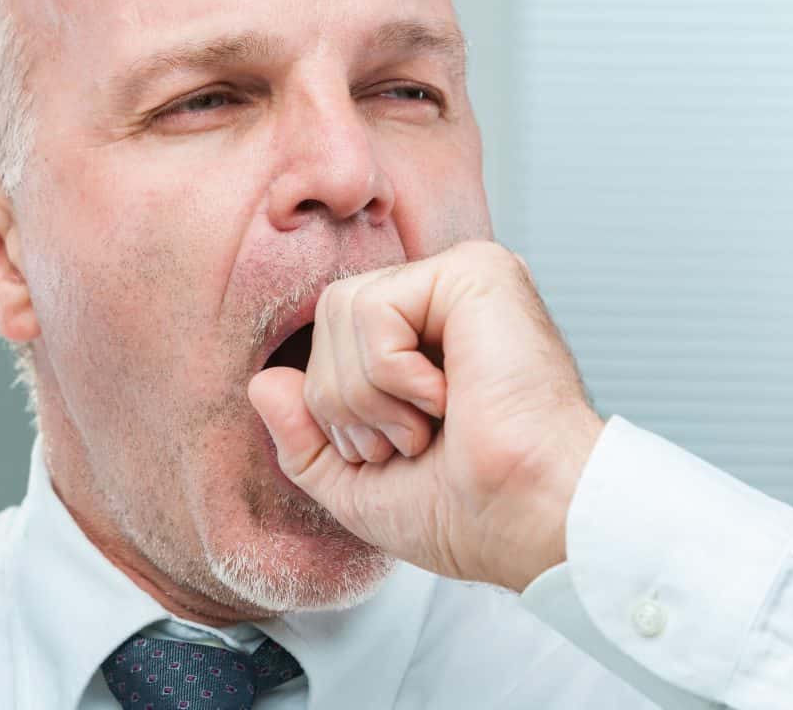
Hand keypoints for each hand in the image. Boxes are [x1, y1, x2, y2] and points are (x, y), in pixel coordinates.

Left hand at [248, 240, 605, 591]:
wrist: (529, 521)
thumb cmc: (469, 511)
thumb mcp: (357, 485)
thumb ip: (303, 437)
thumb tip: (263, 382)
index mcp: (425, 337)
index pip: (329, 339)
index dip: (334, 406)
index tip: (388, 454)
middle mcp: (444, 299)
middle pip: (326, 318)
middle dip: (343, 403)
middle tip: (408, 443)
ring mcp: (460, 280)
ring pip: (340, 308)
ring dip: (367, 393)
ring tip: (425, 426)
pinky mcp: (475, 272)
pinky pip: (372, 309)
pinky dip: (391, 374)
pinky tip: (445, 399)